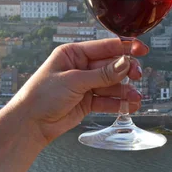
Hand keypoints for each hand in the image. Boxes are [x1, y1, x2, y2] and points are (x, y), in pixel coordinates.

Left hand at [8, 38, 147, 146]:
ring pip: (111, 84)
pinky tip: (129, 105)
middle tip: (137, 75)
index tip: (141, 49)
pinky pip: (107, 100)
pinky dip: (118, 103)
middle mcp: (81, 67)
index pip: (104, 47)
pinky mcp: (87, 101)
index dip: (125, 47)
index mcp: (73, 53)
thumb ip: (102, 74)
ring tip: (135, 98)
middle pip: (111, 66)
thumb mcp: (74, 81)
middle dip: (126, 71)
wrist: (30, 124)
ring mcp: (85, 85)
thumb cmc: (42, 96)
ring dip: (124, 90)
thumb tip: (125, 63)